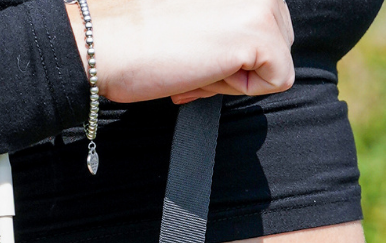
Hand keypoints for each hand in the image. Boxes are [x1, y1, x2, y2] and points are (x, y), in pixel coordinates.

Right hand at [65, 0, 295, 104]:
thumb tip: (243, 47)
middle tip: (193, 62)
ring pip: (276, 59)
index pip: (264, 21)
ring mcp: (262, 3)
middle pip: (277, 40)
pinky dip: (240, 90)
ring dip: (236, 75)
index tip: (194, 52)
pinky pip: (277, 81)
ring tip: (195, 65)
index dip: (231, 50)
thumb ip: (225, 19)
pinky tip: (203, 74)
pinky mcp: (260, 34)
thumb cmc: (136, 34)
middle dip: (239, 63)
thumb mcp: (196, 13)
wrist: (109, 43)